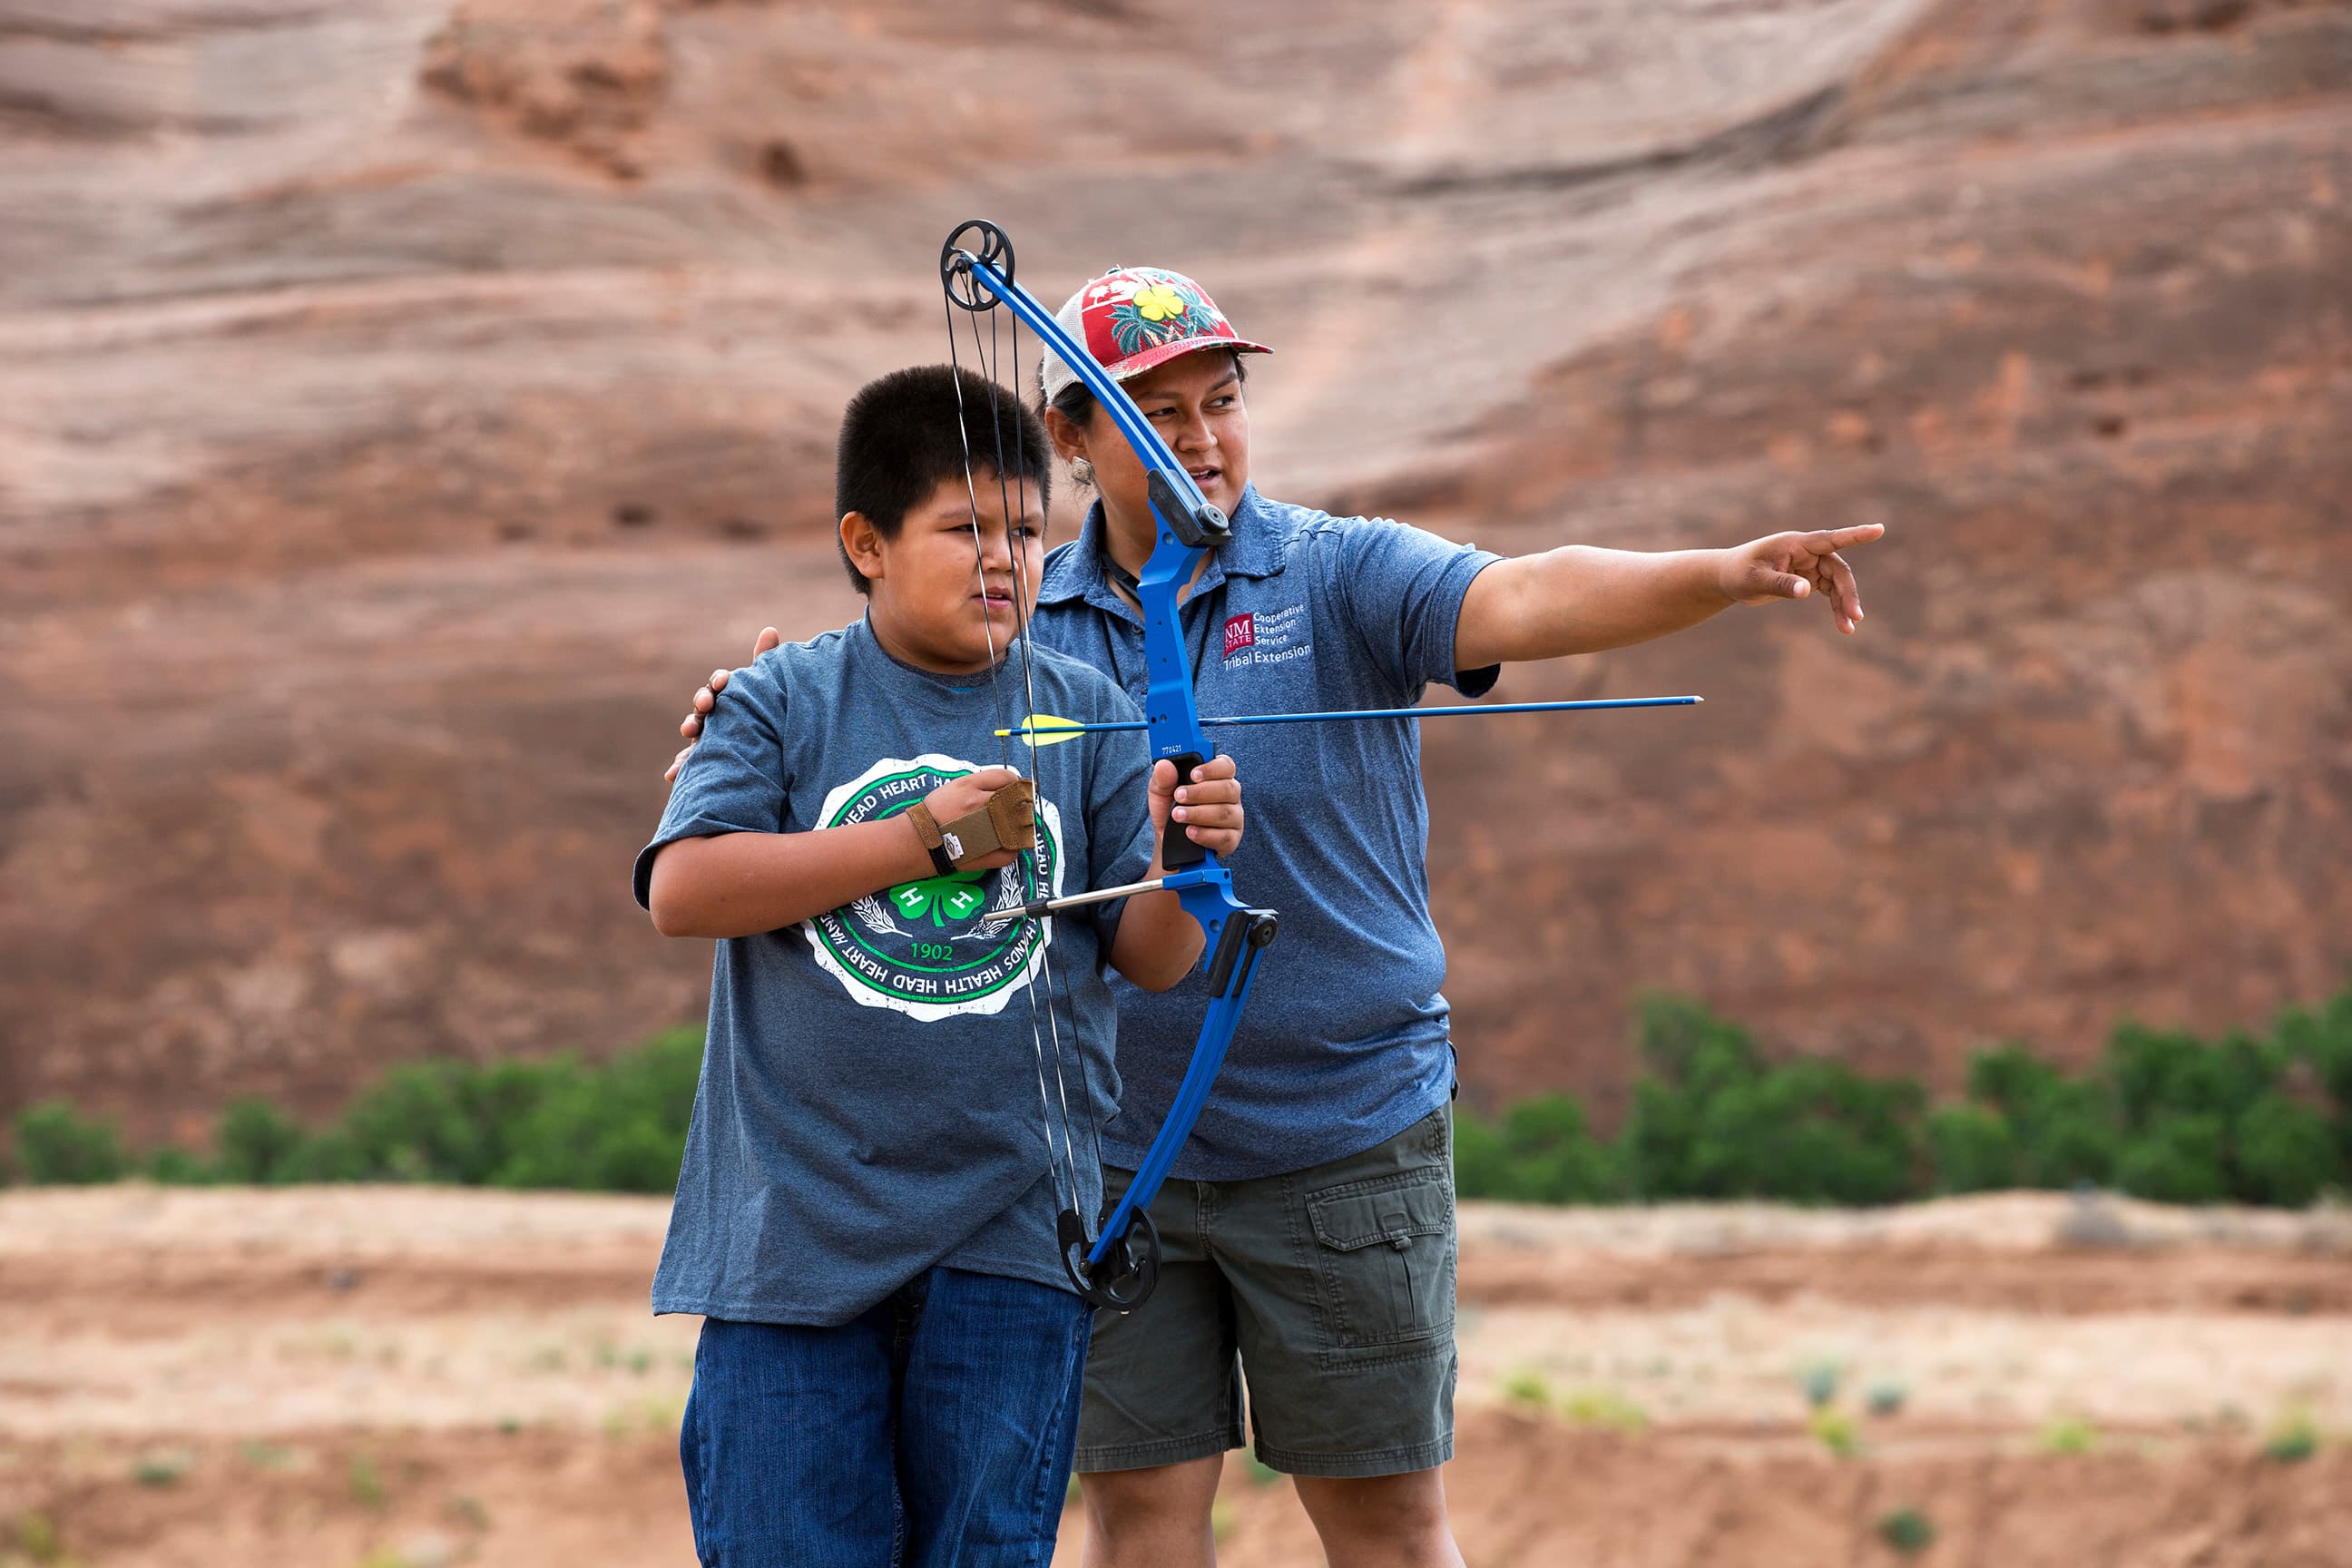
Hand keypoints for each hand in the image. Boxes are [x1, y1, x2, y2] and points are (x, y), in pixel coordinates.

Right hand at [666, 626, 782, 781]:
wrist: (770, 758)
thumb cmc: (764, 715)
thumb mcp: (765, 691)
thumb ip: (764, 661)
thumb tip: (769, 629)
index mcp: (729, 696)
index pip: (719, 684)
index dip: (719, 682)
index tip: (723, 682)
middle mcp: (715, 715)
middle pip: (703, 704)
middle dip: (703, 701)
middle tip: (707, 704)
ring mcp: (708, 737)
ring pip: (695, 731)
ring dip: (691, 727)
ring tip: (691, 730)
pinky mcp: (705, 761)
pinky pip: (689, 764)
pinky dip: (680, 767)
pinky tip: (672, 774)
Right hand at [917, 767, 1025, 870]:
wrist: (918, 842)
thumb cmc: (934, 814)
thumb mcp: (952, 787)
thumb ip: (978, 783)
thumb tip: (1005, 784)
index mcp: (970, 786)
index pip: (1006, 777)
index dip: (1013, 783)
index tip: (1013, 789)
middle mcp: (979, 804)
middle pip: (1016, 799)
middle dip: (1019, 802)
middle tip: (1015, 807)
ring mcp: (987, 829)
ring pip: (1019, 824)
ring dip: (1018, 824)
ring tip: (1009, 825)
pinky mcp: (990, 853)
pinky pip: (1014, 849)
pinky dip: (1013, 847)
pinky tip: (1004, 843)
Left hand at [1148, 754, 1242, 861]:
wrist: (1166, 841)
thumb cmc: (1168, 810)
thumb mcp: (1160, 792)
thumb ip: (1162, 778)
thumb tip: (1164, 765)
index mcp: (1217, 777)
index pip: (1226, 765)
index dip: (1213, 768)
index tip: (1193, 774)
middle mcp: (1230, 796)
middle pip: (1229, 788)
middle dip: (1201, 792)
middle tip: (1179, 796)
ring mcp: (1234, 818)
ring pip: (1227, 813)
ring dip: (1199, 814)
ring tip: (1177, 816)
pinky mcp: (1232, 839)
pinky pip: (1226, 837)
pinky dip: (1205, 835)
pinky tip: (1190, 832)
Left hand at [1716, 524, 1884, 634]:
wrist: (1728, 578)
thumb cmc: (1739, 574)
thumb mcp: (1755, 580)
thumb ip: (1780, 584)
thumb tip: (1806, 591)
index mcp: (1795, 544)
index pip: (1830, 538)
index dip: (1855, 535)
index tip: (1879, 530)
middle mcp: (1806, 551)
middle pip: (1837, 569)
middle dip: (1847, 593)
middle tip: (1855, 617)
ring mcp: (1809, 564)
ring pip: (1836, 582)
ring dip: (1843, 604)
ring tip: (1848, 629)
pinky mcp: (1808, 577)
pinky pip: (1829, 590)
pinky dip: (1836, 606)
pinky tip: (1842, 624)